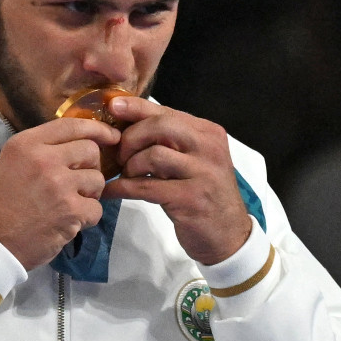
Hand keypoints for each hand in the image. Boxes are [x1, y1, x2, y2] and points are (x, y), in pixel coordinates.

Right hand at [0, 118, 121, 269]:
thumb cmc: (3, 204)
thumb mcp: (14, 163)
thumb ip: (43, 148)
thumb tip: (81, 141)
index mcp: (26, 144)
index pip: (71, 124)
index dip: (97, 129)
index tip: (110, 136)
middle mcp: (43, 159)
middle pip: (90, 150)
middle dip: (91, 166)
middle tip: (79, 181)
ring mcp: (59, 184)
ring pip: (98, 179)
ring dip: (90, 193)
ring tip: (71, 202)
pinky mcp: (72, 210)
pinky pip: (97, 207)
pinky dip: (88, 216)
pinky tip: (70, 220)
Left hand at [102, 96, 251, 264]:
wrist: (229, 235)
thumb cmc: (203, 194)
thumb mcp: (193, 161)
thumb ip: (170, 141)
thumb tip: (126, 122)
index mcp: (208, 133)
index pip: (167, 112)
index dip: (136, 107)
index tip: (112, 106)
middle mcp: (209, 148)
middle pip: (159, 126)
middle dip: (131, 138)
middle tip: (119, 155)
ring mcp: (202, 173)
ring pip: (153, 155)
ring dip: (130, 165)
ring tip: (126, 175)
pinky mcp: (190, 199)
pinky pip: (146, 187)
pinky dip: (123, 187)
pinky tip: (111, 191)